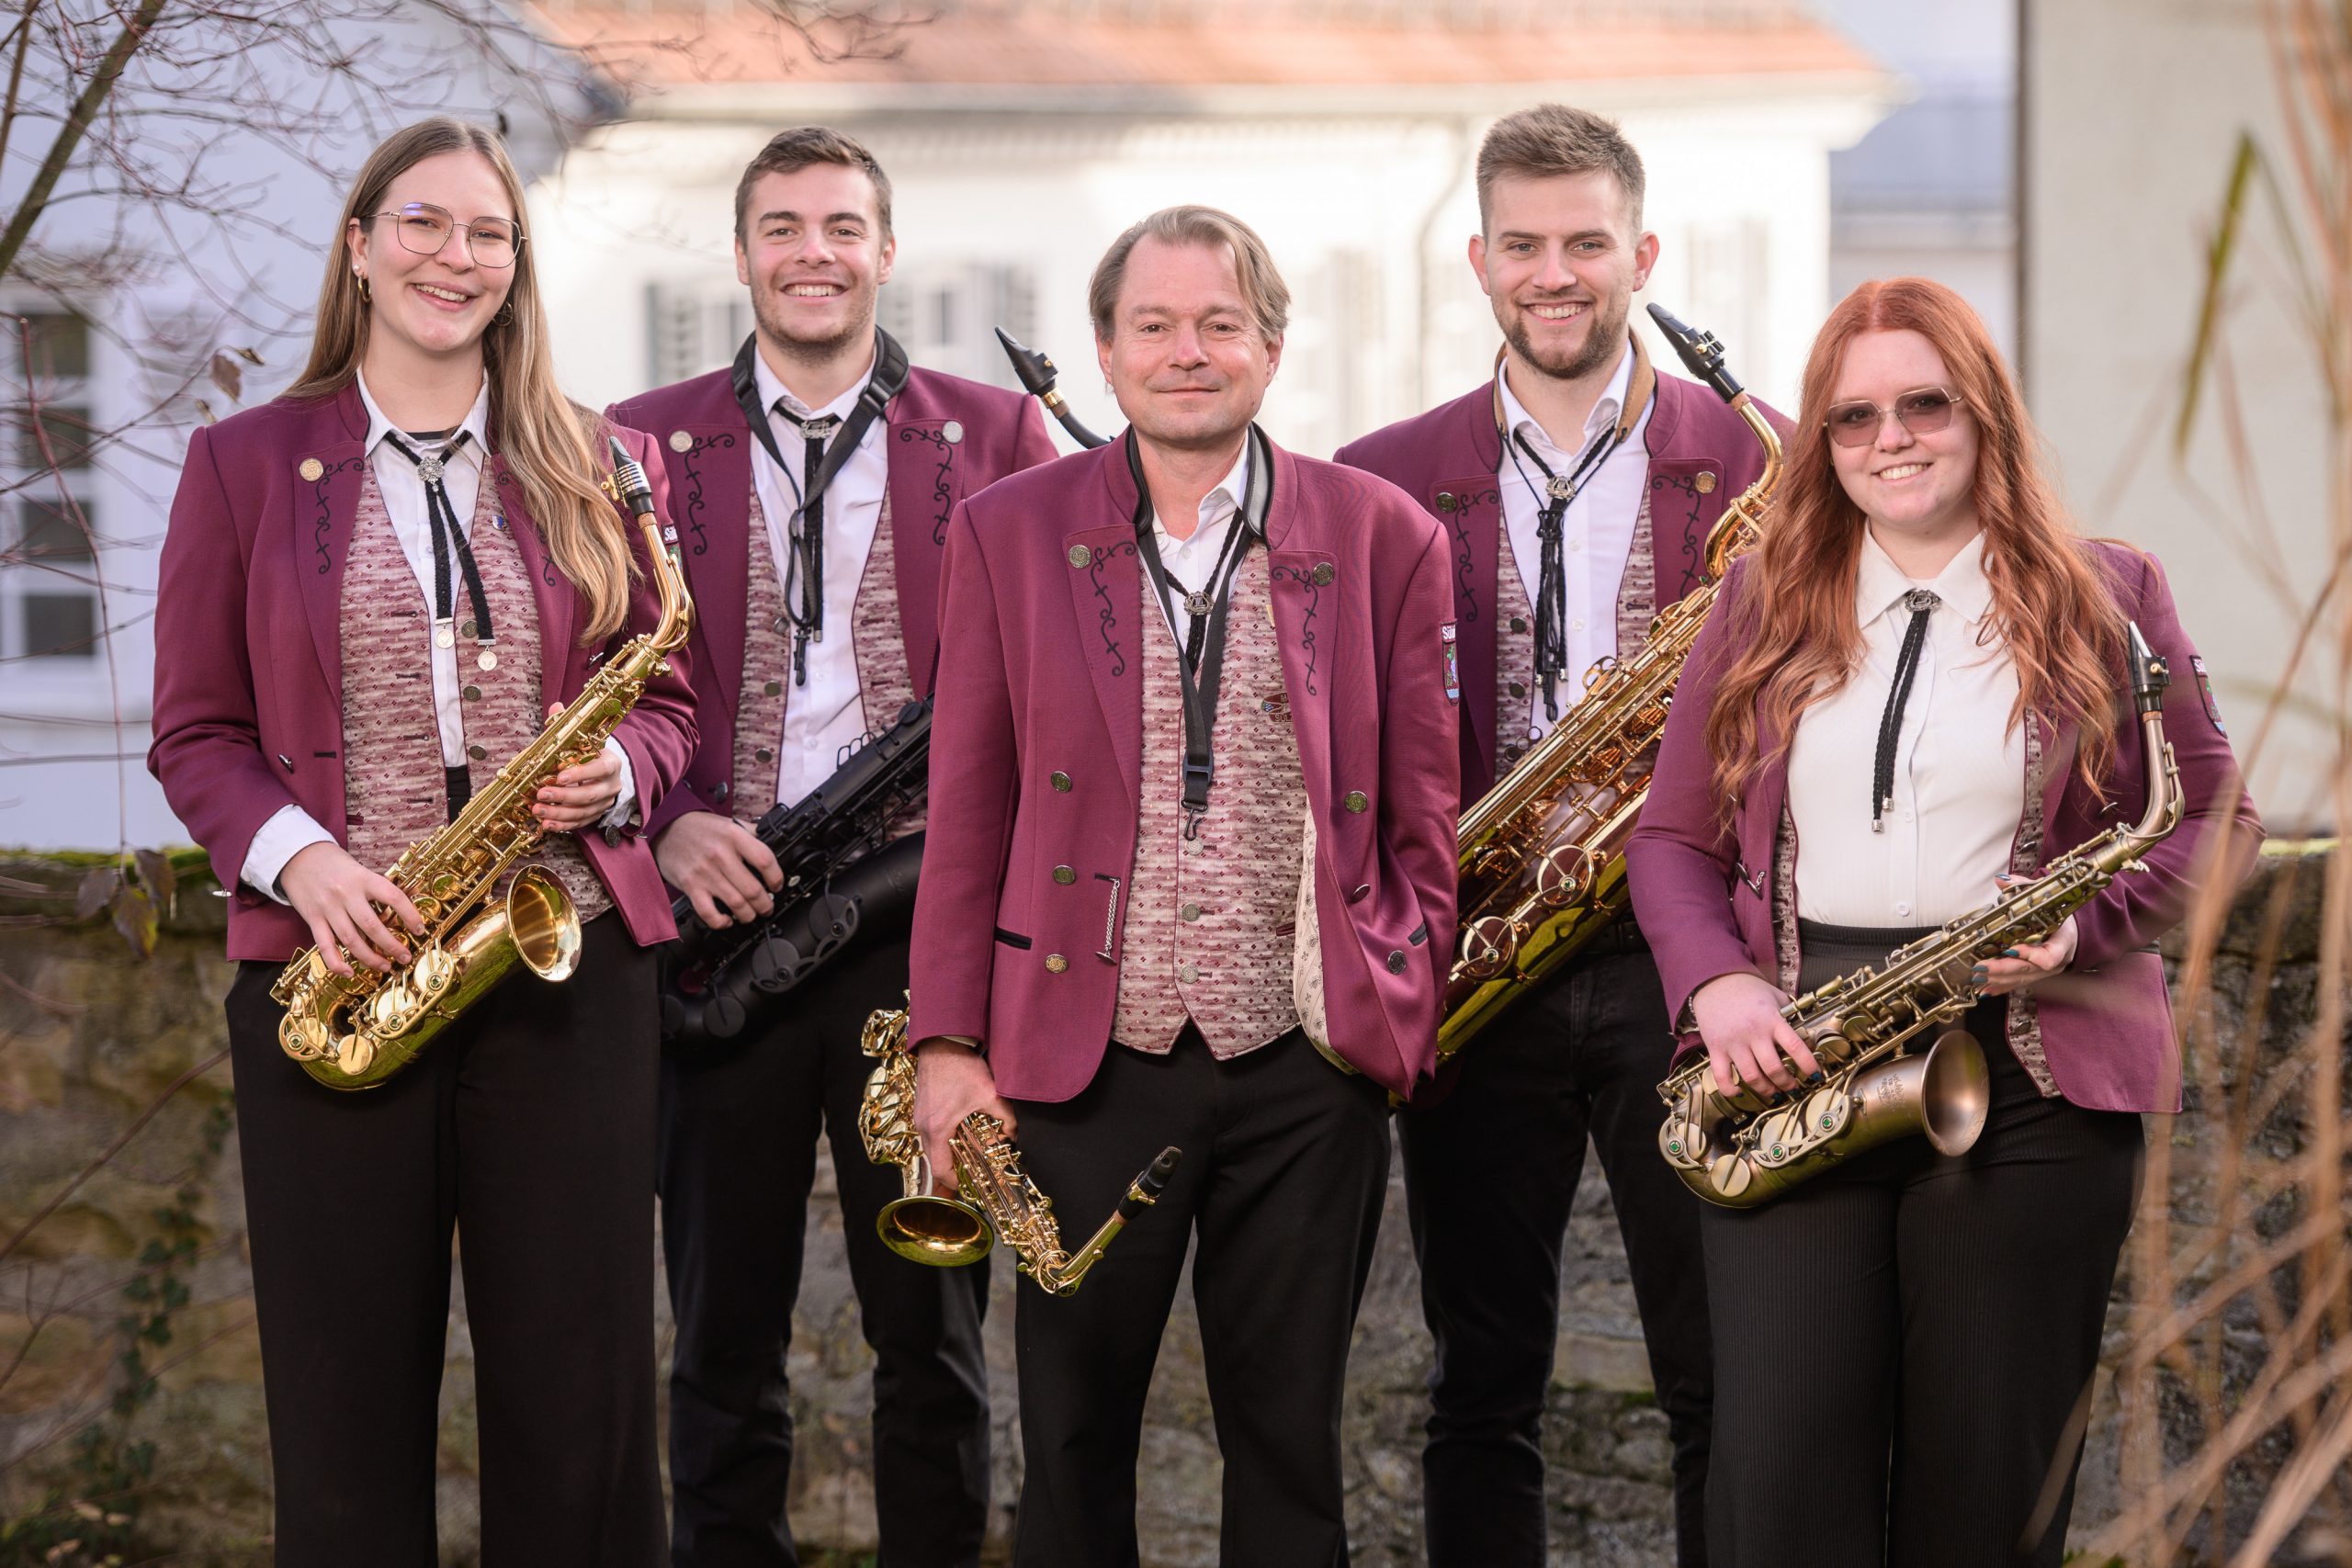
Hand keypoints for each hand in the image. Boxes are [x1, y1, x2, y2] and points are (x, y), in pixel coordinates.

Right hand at [279, 840, 426, 977]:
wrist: (298, 856)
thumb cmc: (335, 864)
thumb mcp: (360, 869)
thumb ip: (378, 887)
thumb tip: (407, 903)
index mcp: (363, 879)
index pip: (393, 897)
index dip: (410, 915)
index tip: (420, 929)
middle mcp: (346, 894)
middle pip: (372, 926)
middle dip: (392, 945)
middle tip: (405, 957)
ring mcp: (328, 908)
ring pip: (351, 939)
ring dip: (370, 958)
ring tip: (385, 967)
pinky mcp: (313, 919)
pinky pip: (324, 945)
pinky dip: (336, 962)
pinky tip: (349, 972)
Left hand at [533, 708, 622, 830]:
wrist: (608, 773)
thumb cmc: (591, 754)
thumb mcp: (584, 738)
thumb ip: (568, 725)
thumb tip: (556, 707)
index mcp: (611, 763)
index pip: (599, 769)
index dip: (581, 774)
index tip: (559, 776)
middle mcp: (611, 785)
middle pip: (590, 794)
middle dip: (564, 796)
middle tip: (541, 794)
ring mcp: (605, 803)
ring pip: (583, 812)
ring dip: (559, 813)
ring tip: (538, 810)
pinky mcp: (596, 815)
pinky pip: (580, 823)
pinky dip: (563, 825)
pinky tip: (547, 824)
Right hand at [654, 810, 783, 927]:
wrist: (668, 829)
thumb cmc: (700, 829)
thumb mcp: (730, 823)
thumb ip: (752, 834)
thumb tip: (775, 846)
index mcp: (734, 836)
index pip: (764, 860)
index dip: (776, 877)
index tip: (777, 885)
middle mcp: (720, 854)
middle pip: (752, 888)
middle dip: (765, 904)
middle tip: (767, 907)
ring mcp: (705, 872)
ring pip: (736, 903)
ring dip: (748, 915)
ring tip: (752, 915)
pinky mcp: (691, 887)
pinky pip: (709, 913)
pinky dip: (721, 922)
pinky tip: (728, 920)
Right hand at [913, 1038, 1016, 1195]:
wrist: (941, 1043)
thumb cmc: (961, 1067)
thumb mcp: (989, 1093)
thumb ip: (1006, 1117)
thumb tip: (1013, 1134)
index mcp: (937, 1129)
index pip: (940, 1169)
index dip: (953, 1183)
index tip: (965, 1187)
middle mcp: (922, 1126)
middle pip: (932, 1161)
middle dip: (948, 1172)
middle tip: (965, 1179)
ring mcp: (919, 1117)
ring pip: (929, 1147)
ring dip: (944, 1156)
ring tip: (962, 1161)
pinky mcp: (921, 1108)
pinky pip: (928, 1134)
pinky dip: (940, 1142)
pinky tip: (956, 1138)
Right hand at [1689, 970, 1819, 1099]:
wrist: (1713, 982)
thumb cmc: (1748, 989)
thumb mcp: (1774, 995)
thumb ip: (1789, 1013)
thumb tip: (1807, 1029)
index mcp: (1771, 1019)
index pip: (1794, 1046)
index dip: (1808, 1064)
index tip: (1815, 1075)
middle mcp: (1753, 1033)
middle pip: (1773, 1068)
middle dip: (1786, 1083)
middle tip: (1793, 1087)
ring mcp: (1733, 1043)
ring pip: (1751, 1076)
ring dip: (1766, 1090)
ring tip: (1774, 1092)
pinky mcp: (1715, 1049)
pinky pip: (1721, 1076)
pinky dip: (1731, 1089)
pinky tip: (1740, 1092)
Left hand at [1978, 879, 2077, 994]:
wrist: (2071, 932)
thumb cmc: (2058, 914)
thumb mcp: (2047, 898)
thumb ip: (2025, 888)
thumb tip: (2002, 881)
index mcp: (2063, 941)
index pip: (2051, 956)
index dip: (2032, 955)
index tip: (2012, 948)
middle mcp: (2056, 961)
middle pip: (2029, 970)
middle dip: (2003, 969)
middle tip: (1981, 966)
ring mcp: (2046, 972)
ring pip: (2021, 979)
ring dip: (1997, 980)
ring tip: (1977, 978)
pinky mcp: (2036, 976)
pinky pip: (2018, 985)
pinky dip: (2000, 987)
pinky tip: (1984, 990)